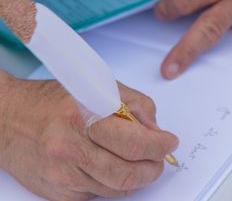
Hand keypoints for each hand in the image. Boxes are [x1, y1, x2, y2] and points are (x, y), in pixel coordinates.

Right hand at [0, 72, 177, 200]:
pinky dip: (113, 184)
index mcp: (83, 118)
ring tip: (140, 162)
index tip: (169, 142)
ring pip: (116, 189)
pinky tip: (111, 167)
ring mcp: (63, 176)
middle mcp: (70, 150)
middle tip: (159, 157)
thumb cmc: (54, 101)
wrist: (8, 119)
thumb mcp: (100, 88)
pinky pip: (98, 196)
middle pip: (128, 173)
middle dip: (153, 167)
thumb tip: (157, 131)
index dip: (160, 146)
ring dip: (137, 178)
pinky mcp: (57, 193)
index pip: (134, 143)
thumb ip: (135, 105)